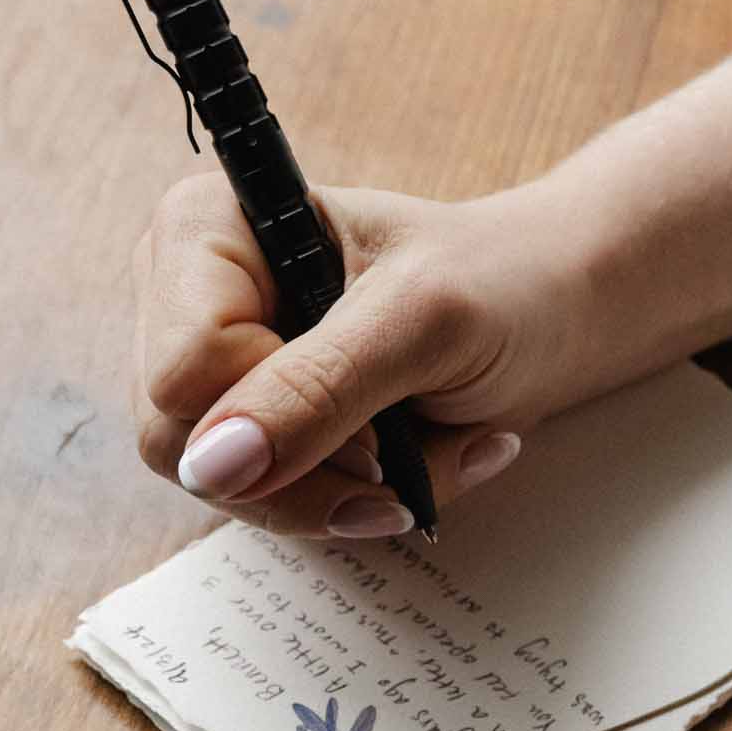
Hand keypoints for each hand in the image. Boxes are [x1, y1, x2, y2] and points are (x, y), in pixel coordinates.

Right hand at [131, 171, 613, 535]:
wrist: (550, 311)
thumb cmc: (498, 284)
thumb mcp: (419, 325)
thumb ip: (316, 390)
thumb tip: (211, 466)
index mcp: (204, 229)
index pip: (182, 373)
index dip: (275, 416)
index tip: (374, 416)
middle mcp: (184, 296)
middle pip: (184, 445)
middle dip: (310, 471)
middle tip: (397, 453)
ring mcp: (213, 368)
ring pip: (224, 489)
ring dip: (341, 492)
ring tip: (422, 455)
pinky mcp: (250, 424)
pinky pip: (266, 501)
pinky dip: (349, 500)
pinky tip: (412, 465)